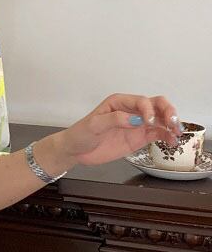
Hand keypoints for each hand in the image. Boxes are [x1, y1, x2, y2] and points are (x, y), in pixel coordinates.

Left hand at [61, 93, 181, 166]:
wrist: (75, 151)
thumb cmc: (80, 134)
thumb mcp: (94, 125)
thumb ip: (114, 120)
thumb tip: (135, 120)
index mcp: (119, 102)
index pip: (141, 101)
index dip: (148, 109)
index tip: (148, 121)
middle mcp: (131, 110)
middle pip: (157, 105)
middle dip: (168, 112)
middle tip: (172, 123)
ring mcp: (136, 124)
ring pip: (160, 119)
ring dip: (171, 124)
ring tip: (176, 133)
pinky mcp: (138, 137)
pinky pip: (157, 134)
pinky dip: (166, 136)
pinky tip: (172, 140)